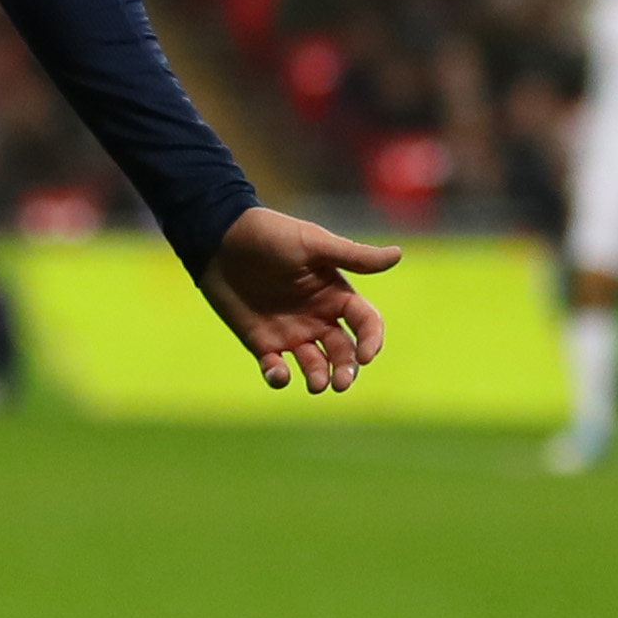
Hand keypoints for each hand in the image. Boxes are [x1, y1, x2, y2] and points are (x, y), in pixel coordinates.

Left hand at [197, 207, 402, 393]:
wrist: (219, 238)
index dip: (371, 340)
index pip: (365, 323)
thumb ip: (353, 256)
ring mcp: (291, 332)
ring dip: (319, 378)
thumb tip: (397, 255)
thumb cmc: (270, 234)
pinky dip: (279, 377)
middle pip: (344, 352)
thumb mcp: (313, 243)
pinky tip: (278, 373)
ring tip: (317, 383)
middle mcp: (318, 317)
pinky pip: (276, 369)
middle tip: (341, 383)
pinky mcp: (262, 343)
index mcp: (336, 294)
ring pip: (315, 366)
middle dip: (347, 370)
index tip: (366, 355)